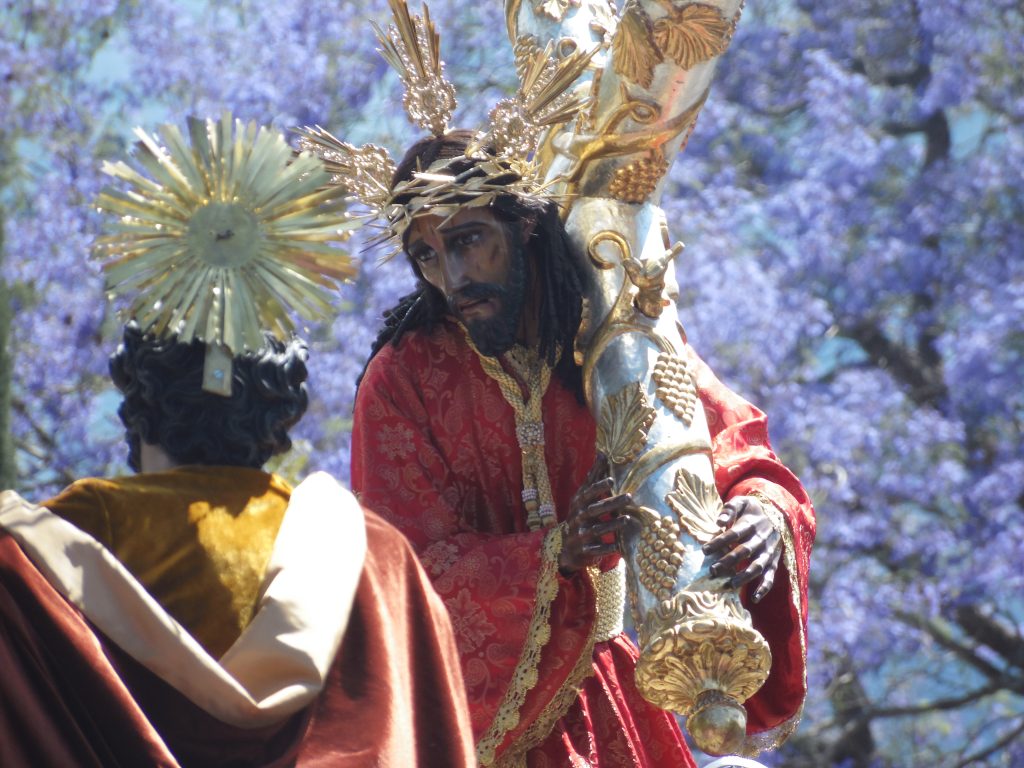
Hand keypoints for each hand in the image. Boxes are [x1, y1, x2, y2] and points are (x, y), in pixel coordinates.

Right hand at [559, 454, 638, 574]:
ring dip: (612, 524)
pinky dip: (607, 548)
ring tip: (627, 519)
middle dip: (611, 503)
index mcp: (578, 503)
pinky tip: (619, 546)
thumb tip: (603, 454)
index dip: (598, 486)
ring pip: (596, 529)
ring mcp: (580, 535)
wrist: (566, 547)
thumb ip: (594, 478)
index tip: (612, 480)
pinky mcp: (585, 551)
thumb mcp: (583, 497)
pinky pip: (597, 550)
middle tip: (629, 497)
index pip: (588, 493)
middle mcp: (577, 518)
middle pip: (594, 510)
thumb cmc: (579, 516)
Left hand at [702, 495, 780, 601]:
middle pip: (744, 551)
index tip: (704, 551)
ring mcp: (768, 552)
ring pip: (757, 566)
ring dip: (745, 576)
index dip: (719, 542)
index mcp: (751, 524)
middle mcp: (761, 539)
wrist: (778, 514)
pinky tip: (754, 599)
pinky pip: (770, 576)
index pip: (733, 534)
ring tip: (730, 584)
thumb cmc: (751, 510)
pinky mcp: (773, 562)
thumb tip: (718, 522)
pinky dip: (764, 588)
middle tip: (712, 571)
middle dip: (728, 562)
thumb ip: (729, 510)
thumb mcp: (741, 502)